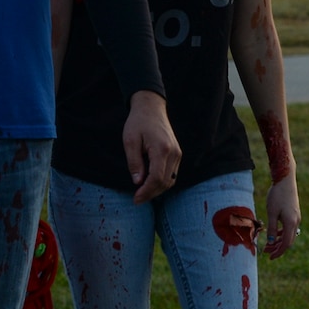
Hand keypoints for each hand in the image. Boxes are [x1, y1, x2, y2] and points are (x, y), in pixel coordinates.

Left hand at [122, 90, 180, 204]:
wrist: (151, 108)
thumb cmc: (138, 123)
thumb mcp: (130, 141)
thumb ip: (134, 162)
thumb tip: (138, 182)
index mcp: (161, 149)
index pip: (157, 178)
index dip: (146, 192)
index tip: (135, 199)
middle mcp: (174, 153)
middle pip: (165, 182)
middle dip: (151, 194)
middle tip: (137, 199)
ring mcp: (178, 153)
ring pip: (170, 180)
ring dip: (157, 190)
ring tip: (142, 193)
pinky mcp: (177, 154)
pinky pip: (172, 174)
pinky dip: (162, 182)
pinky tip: (150, 184)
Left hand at [263, 174, 300, 258]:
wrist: (285, 180)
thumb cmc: (277, 195)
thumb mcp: (272, 213)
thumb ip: (271, 228)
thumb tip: (270, 242)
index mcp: (291, 223)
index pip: (286, 243)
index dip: (278, 252)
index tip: (270, 257)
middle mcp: (296, 222)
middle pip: (288, 241)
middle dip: (277, 248)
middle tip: (266, 252)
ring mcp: (296, 218)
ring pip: (288, 234)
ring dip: (278, 241)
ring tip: (268, 244)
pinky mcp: (294, 213)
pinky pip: (288, 228)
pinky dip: (281, 233)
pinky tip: (274, 233)